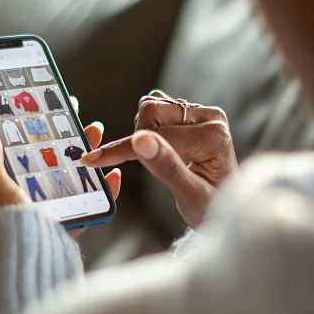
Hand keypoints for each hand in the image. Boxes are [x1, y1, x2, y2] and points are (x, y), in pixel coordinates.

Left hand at [0, 99, 120, 238]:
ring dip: (89, 155)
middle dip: (70, 138)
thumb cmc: (1, 219)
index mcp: (5, 184)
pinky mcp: (69, 226)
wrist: (23, 260)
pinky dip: (105, 190)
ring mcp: (50, 211)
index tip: (54, 108)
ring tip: (98, 134)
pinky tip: (114, 175)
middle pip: (54, 160)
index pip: (24, 149)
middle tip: (83, 119)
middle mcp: (27, 197)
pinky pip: (91, 205)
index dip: (38, 128)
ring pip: (74, 177)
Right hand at [80, 90, 236, 227]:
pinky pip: (155, 108)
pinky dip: (146, 129)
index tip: (93, 159)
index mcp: (214, 136)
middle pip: (152, 110)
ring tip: (158, 159)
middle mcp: (210, 117)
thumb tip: (141, 140)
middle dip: (138, 138)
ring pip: (150, 106)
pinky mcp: (191, 113)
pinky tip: (157, 149)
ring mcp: (201, 112)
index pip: (158, 135)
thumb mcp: (189, 195)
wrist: (220, 205)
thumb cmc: (208, 207)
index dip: (124, 150)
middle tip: (148, 165)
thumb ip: (166, 167)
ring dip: (142, 132)